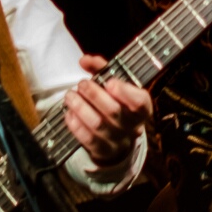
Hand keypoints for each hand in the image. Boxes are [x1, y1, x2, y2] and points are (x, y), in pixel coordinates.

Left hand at [64, 55, 152, 169]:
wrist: (117, 137)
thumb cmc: (116, 103)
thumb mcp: (114, 84)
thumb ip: (101, 68)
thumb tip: (84, 60)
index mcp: (142, 108)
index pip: (141, 103)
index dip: (126, 93)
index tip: (110, 82)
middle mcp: (133, 126)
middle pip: (114, 112)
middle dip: (94, 95)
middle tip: (81, 84)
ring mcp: (119, 141)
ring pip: (98, 125)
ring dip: (81, 108)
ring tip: (70, 96)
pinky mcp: (104, 151)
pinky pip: (88, 139)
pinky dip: (76, 125)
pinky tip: (69, 113)